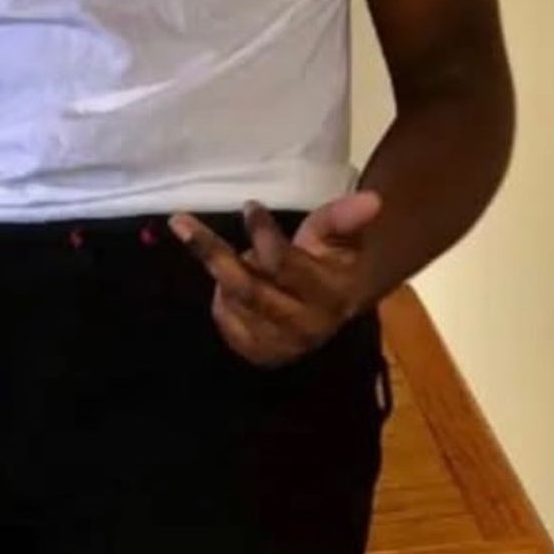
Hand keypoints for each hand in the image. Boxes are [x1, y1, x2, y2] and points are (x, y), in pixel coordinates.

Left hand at [169, 192, 382, 367]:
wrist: (329, 312)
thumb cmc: (328, 265)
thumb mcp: (337, 239)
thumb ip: (343, 219)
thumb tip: (373, 199)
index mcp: (330, 295)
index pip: (283, 264)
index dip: (263, 234)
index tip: (249, 207)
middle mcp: (304, 326)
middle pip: (247, 287)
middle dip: (213, 253)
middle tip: (181, 222)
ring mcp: (278, 345)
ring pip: (232, 301)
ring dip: (224, 273)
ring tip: (230, 257)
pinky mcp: (258, 354)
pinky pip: (225, 320)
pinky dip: (221, 299)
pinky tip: (228, 287)